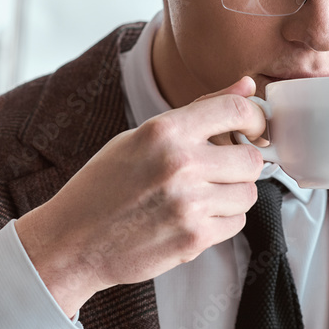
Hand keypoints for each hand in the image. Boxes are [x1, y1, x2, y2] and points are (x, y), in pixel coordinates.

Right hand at [15, 76, 265, 317]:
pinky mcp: (194, 239)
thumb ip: (200, 110)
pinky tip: (195, 216)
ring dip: (234, 194)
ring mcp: (189, 204)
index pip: (236, 109)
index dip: (255, 118)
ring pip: (249, 193)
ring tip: (204, 194)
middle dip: (243, 163)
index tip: (252, 129)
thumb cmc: (104, 185)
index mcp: (165, 131)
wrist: (73, 242)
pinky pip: (236, 223)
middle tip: (223, 169)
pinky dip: (223, 220)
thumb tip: (247, 85)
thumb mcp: (142, 136)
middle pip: (252, 158)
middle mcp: (180, 164)